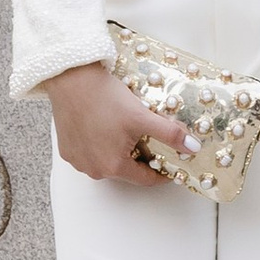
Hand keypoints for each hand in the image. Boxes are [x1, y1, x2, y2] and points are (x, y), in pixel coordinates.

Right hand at [46, 59, 191, 185]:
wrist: (72, 80)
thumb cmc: (105, 98)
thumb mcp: (142, 116)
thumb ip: (169, 134)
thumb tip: (192, 148)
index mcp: (113, 167)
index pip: (145, 179)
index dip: (161, 173)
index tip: (169, 166)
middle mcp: (93, 170)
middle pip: (126, 170)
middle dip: (140, 157)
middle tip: (148, 138)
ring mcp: (78, 161)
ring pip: (107, 162)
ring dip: (119, 151)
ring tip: (126, 130)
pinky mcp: (67, 150)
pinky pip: (90, 154)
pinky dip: (101, 145)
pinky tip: (105, 127)